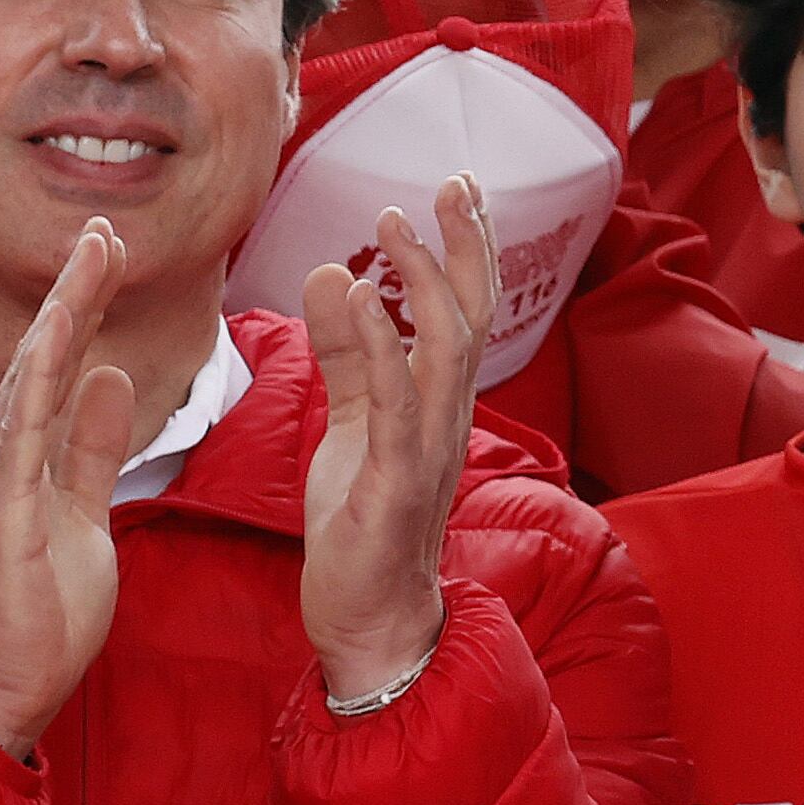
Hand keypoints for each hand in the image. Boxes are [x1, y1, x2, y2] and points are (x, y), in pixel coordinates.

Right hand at [0, 221, 141, 757]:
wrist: (5, 685)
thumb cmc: (41, 610)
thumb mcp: (84, 512)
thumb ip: (93, 447)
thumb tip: (111, 376)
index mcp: (16, 451)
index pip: (55, 364)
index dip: (82, 304)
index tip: (109, 249)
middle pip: (40, 354)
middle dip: (73, 287)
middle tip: (104, 226)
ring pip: (30, 377)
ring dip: (63, 313)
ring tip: (92, 256)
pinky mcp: (2, 511)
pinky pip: (23, 433)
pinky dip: (42, 380)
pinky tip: (62, 338)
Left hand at [300, 174, 496, 701]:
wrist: (367, 621)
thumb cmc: (360, 526)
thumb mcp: (348, 424)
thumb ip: (345, 355)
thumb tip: (331, 277)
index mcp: (437, 404)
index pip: (463, 312)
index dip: (465, 248)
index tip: (456, 187)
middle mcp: (447, 420)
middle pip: (472, 316)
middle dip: (467, 245)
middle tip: (454, 183)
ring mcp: (427, 451)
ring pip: (445, 350)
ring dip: (422, 280)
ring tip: (393, 223)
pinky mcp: (394, 484)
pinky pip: (395, 405)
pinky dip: (382, 347)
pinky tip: (359, 299)